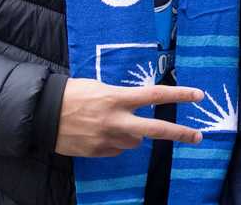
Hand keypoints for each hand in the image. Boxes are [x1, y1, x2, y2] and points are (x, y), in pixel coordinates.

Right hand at [54, 79, 203, 157]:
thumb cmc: (71, 94)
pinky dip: (115, 142)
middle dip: (180, 133)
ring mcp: (108, 139)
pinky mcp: (99, 152)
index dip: (179, 95)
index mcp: (116, 98)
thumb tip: (136, 109)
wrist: (41, 115)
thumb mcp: (99, 87)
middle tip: (198, 136)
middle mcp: (116, 120)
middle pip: (157, 129)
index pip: (155, 96)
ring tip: (111, 123)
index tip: (199, 95)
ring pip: (136, 141)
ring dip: (132, 134)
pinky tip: (99, 133)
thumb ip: (121, 98)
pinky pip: (118, 149)